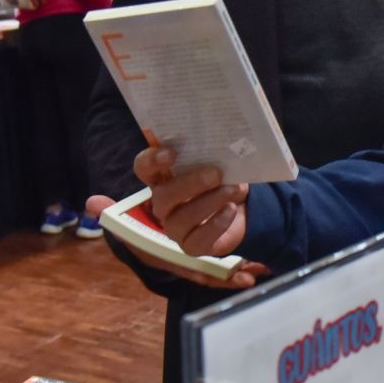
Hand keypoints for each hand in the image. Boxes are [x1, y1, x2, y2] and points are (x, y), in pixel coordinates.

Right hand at [136, 146, 250, 258]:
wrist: (239, 208)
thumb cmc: (220, 179)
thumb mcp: (215, 161)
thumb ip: (207, 150)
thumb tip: (215, 136)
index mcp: (161, 178)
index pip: (144, 167)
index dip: (152, 160)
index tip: (171, 153)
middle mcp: (163, 203)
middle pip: (162, 196)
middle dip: (190, 184)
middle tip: (216, 173)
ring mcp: (174, 227)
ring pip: (182, 218)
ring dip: (210, 202)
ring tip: (234, 189)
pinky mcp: (191, 246)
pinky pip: (199, 239)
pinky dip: (217, 224)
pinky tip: (230, 210)